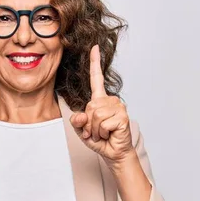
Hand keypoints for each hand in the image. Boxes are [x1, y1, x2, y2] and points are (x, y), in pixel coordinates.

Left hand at [69, 45, 133, 165]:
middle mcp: (110, 100)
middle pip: (89, 107)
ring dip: (95, 129)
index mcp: (100, 100)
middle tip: (96, 131)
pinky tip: (109, 134)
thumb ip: (77, 121)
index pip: (97, 79)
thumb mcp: (81, 130)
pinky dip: (102, 133)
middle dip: (88, 124)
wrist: (113, 153)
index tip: (95, 47)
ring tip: (102, 133)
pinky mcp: (122, 116)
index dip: (95, 63)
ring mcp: (118, 107)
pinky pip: (103, 123)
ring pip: (95, 115)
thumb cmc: (99, 140)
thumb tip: (81, 116)